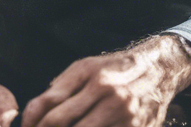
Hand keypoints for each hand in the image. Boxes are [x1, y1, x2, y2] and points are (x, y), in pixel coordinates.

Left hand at [22, 36, 190, 126]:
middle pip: (66, 126)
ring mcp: (126, 117)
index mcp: (93, 78)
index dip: (34, 125)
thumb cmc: (114, 69)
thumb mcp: (84, 68)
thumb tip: (32, 114)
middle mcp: (110, 97)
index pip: (53, 109)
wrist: (158, 71)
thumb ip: (58, 89)